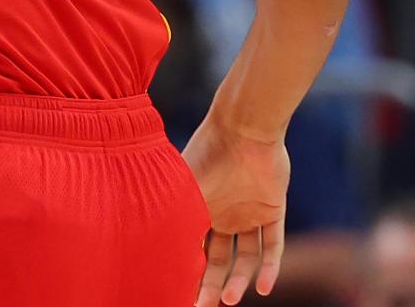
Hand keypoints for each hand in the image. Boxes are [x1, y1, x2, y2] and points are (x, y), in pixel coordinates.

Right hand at [183, 117, 288, 304]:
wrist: (242, 129)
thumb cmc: (206, 154)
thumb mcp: (182, 191)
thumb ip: (171, 217)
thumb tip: (144, 246)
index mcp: (197, 209)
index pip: (192, 248)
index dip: (187, 271)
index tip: (179, 294)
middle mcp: (222, 214)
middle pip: (217, 259)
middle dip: (210, 285)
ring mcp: (248, 213)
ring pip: (244, 256)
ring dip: (239, 280)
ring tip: (233, 301)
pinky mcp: (272, 209)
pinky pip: (273, 244)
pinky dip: (269, 267)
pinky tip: (263, 288)